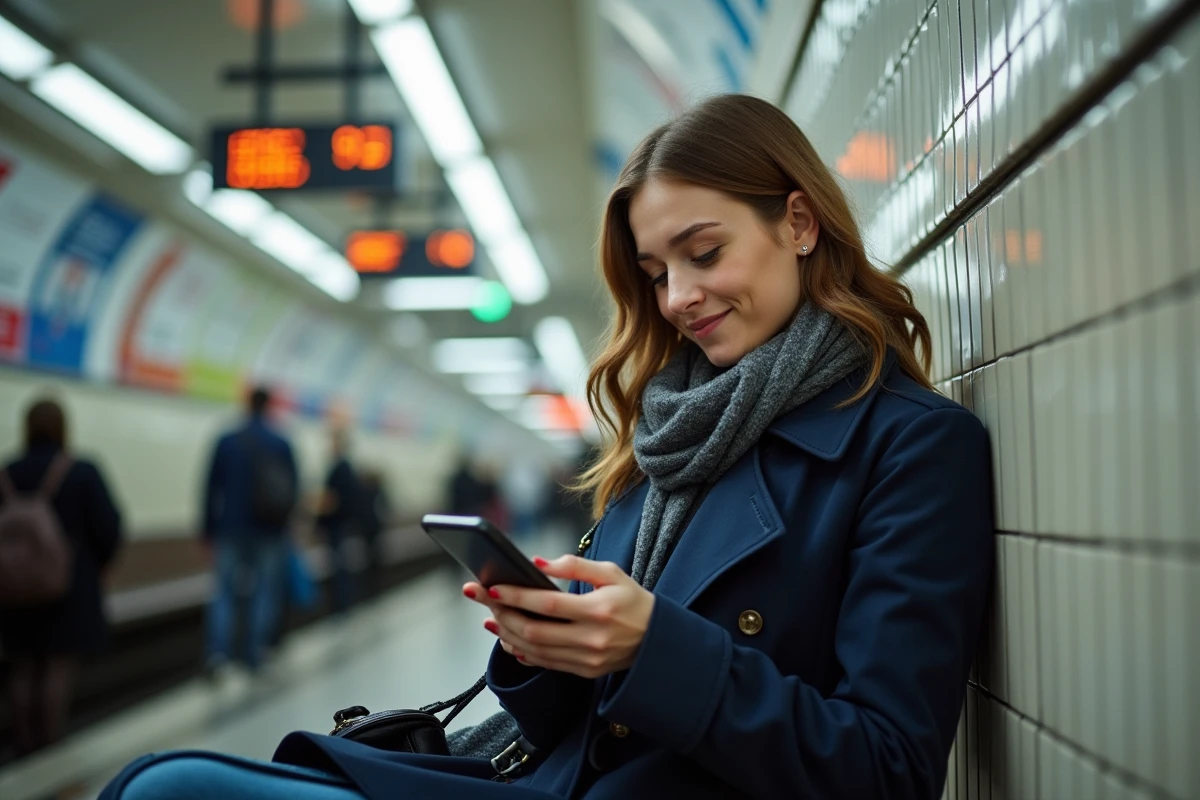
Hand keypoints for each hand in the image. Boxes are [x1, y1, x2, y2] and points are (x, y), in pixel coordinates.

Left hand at [463, 555, 655, 678]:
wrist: (657, 640)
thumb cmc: (633, 601)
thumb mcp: (611, 573)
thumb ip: (575, 565)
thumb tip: (539, 562)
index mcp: (600, 610)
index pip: (548, 604)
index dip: (517, 596)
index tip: (493, 587)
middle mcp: (592, 638)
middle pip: (534, 630)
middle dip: (502, 613)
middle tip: (480, 598)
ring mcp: (587, 659)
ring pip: (535, 650)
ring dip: (507, 635)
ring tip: (490, 619)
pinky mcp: (584, 671)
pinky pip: (546, 664)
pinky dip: (523, 652)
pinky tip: (509, 639)